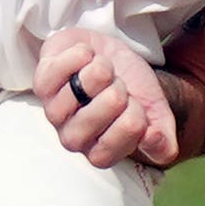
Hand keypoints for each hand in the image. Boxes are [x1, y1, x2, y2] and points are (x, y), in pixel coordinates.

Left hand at [36, 27, 182, 169]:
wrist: (110, 62)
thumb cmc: (130, 92)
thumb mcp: (154, 114)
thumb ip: (162, 140)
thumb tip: (152, 139)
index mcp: (101, 152)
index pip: (126, 132)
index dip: (136, 112)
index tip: (132, 108)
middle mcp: (73, 138)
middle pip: (109, 103)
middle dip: (120, 87)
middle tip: (114, 88)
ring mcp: (54, 111)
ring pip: (86, 83)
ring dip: (101, 70)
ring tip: (99, 74)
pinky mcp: (42, 83)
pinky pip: (64, 64)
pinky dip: (82, 53)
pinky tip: (83, 61)